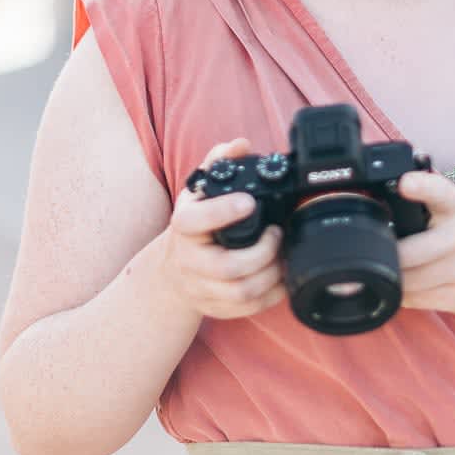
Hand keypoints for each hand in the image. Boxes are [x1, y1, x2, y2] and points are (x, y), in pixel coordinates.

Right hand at [157, 139, 286, 321]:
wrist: (172, 270)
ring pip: (240, 292)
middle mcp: (189, 260)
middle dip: (262, 252)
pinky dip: (270, 296)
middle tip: (276, 233)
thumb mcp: (199, 191)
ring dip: (271, 275)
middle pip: (227, 267)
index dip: (223, 212)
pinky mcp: (215, 308)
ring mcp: (201, 288)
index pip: (195, 222)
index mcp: (184, 227)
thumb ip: (219, 163)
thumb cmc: (193, 225)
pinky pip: (247, 309)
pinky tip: (281, 278)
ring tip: (282, 256)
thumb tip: (241, 145)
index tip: (249, 202)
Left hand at [395, 172, 454, 317]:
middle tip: (371, 251)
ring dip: (391, 277)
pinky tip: (405, 286)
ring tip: (386, 270)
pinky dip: (404, 294)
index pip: (441, 191)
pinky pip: (419, 301)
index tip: (405, 183)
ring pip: (409, 282)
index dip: (421, 185)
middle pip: (408, 254)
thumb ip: (431, 196)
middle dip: (385, 255)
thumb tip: (390, 187)